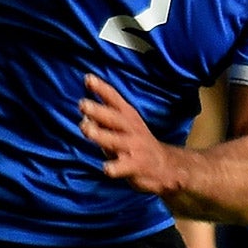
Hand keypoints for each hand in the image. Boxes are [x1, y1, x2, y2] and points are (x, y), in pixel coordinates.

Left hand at [81, 75, 176, 192]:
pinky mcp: (136, 166)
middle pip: (114, 118)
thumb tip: (84, 116)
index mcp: (128, 117)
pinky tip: (107, 168)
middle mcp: (131, 129)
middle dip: (98, 111)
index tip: (88, 78)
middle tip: (82, 104)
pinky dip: (115, 168)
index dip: (102, 89)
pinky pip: (123, 167)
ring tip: (86, 129)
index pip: (114, 100)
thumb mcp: (125, 126)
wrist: (166, 166)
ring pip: (115, 140)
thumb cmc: (137, 143)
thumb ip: (105, 120)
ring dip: (100, 134)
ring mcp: (134, 148)